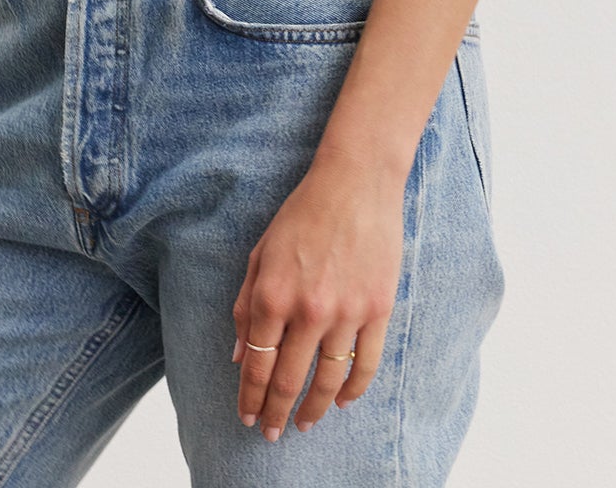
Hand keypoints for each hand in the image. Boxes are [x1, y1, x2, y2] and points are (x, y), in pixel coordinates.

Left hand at [231, 151, 404, 442]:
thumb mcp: (261, 252)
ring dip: (313, 410)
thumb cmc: (303, 212)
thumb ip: (246, 304)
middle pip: (289, 381)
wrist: (356, 182)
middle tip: (271, 432)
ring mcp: (346, 312)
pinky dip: (353, 390)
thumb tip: (237, 353)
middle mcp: (308, 310)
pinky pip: (366, 365)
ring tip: (305, 424)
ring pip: (327, 380)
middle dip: (276, 413)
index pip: (257, 364)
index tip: (247, 417)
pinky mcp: (378, 309)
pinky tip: (341, 401)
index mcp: (273, 294)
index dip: (250, 396)